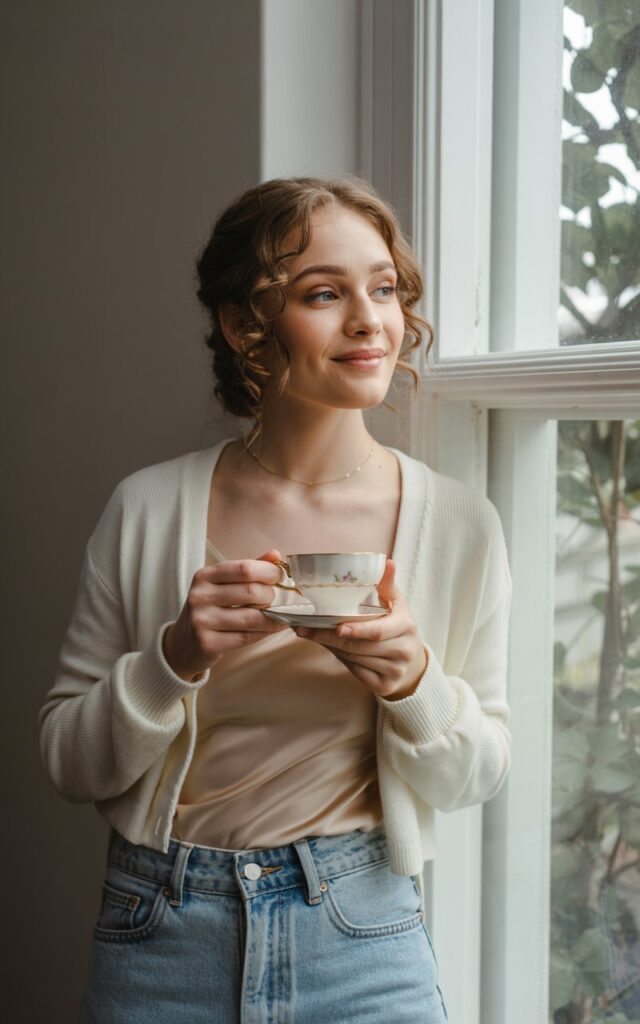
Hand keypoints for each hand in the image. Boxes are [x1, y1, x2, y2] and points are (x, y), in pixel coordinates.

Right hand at [162, 550, 289, 681]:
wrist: (184, 643)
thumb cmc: (210, 609)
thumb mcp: (223, 585)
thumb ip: (248, 570)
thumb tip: (276, 555)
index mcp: (205, 576)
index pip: (244, 569)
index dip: (269, 572)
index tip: (279, 577)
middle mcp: (200, 596)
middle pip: (251, 592)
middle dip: (271, 597)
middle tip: (276, 601)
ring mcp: (202, 621)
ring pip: (252, 618)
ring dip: (273, 618)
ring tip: (280, 617)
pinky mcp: (207, 643)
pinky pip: (247, 637)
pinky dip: (264, 633)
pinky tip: (268, 630)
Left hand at [292, 559, 427, 699]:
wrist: (412, 660)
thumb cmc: (398, 624)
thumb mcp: (396, 602)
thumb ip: (387, 584)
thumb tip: (387, 562)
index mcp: (406, 626)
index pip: (378, 631)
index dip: (357, 630)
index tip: (337, 627)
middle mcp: (403, 651)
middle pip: (360, 647)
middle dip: (329, 638)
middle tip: (304, 630)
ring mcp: (395, 671)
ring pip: (354, 660)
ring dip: (332, 648)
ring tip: (314, 635)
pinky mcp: (385, 686)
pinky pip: (356, 672)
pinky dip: (341, 660)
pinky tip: (331, 648)